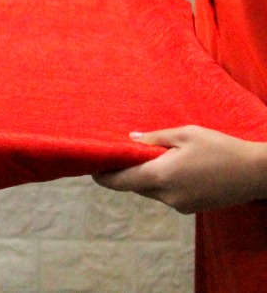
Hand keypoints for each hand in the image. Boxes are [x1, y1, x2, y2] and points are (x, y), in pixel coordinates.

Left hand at [93, 126, 266, 212]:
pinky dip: (162, 183)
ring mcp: (179, 205)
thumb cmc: (219, 148)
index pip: (120, 181)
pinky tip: (172, 167)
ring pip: (150, 191)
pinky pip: (167, 196)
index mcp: (161, 176)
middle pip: (134, 186)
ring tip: (149, 157)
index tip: (91, 167)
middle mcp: (166, 196)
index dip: (102, 175)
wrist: (256, 173)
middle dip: (125, 173)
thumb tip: (130, 140)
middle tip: (119, 154)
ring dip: (145, 177)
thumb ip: (154, 138)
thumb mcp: (185, 134)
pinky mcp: (191, 208)